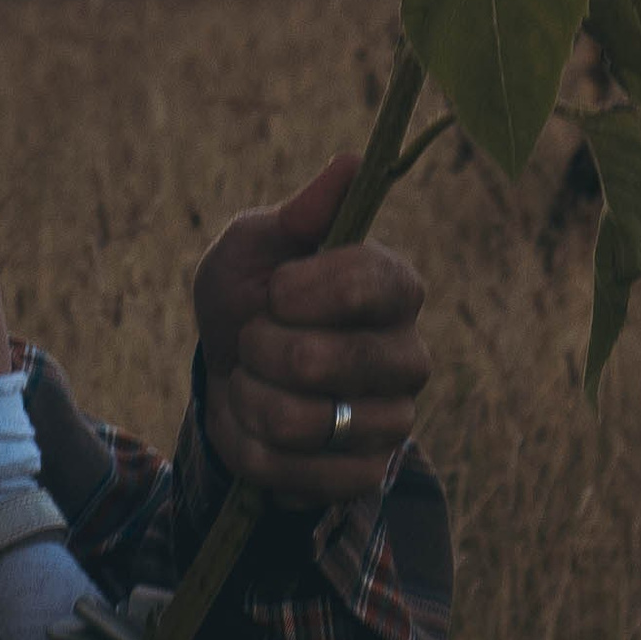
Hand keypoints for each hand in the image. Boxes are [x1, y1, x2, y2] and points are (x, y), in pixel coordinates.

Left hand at [194, 153, 430, 506]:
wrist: (231, 373)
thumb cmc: (250, 295)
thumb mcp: (255, 244)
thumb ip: (300, 213)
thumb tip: (353, 162)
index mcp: (394, 285)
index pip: (371, 281)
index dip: (306, 290)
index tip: (274, 290)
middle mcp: (409, 354)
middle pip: (328, 361)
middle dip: (262, 350)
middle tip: (255, 339)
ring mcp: (394, 420)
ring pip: (306, 423)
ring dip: (251, 401)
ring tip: (251, 382)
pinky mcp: (367, 474)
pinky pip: (303, 477)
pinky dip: (257, 454)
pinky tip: (259, 429)